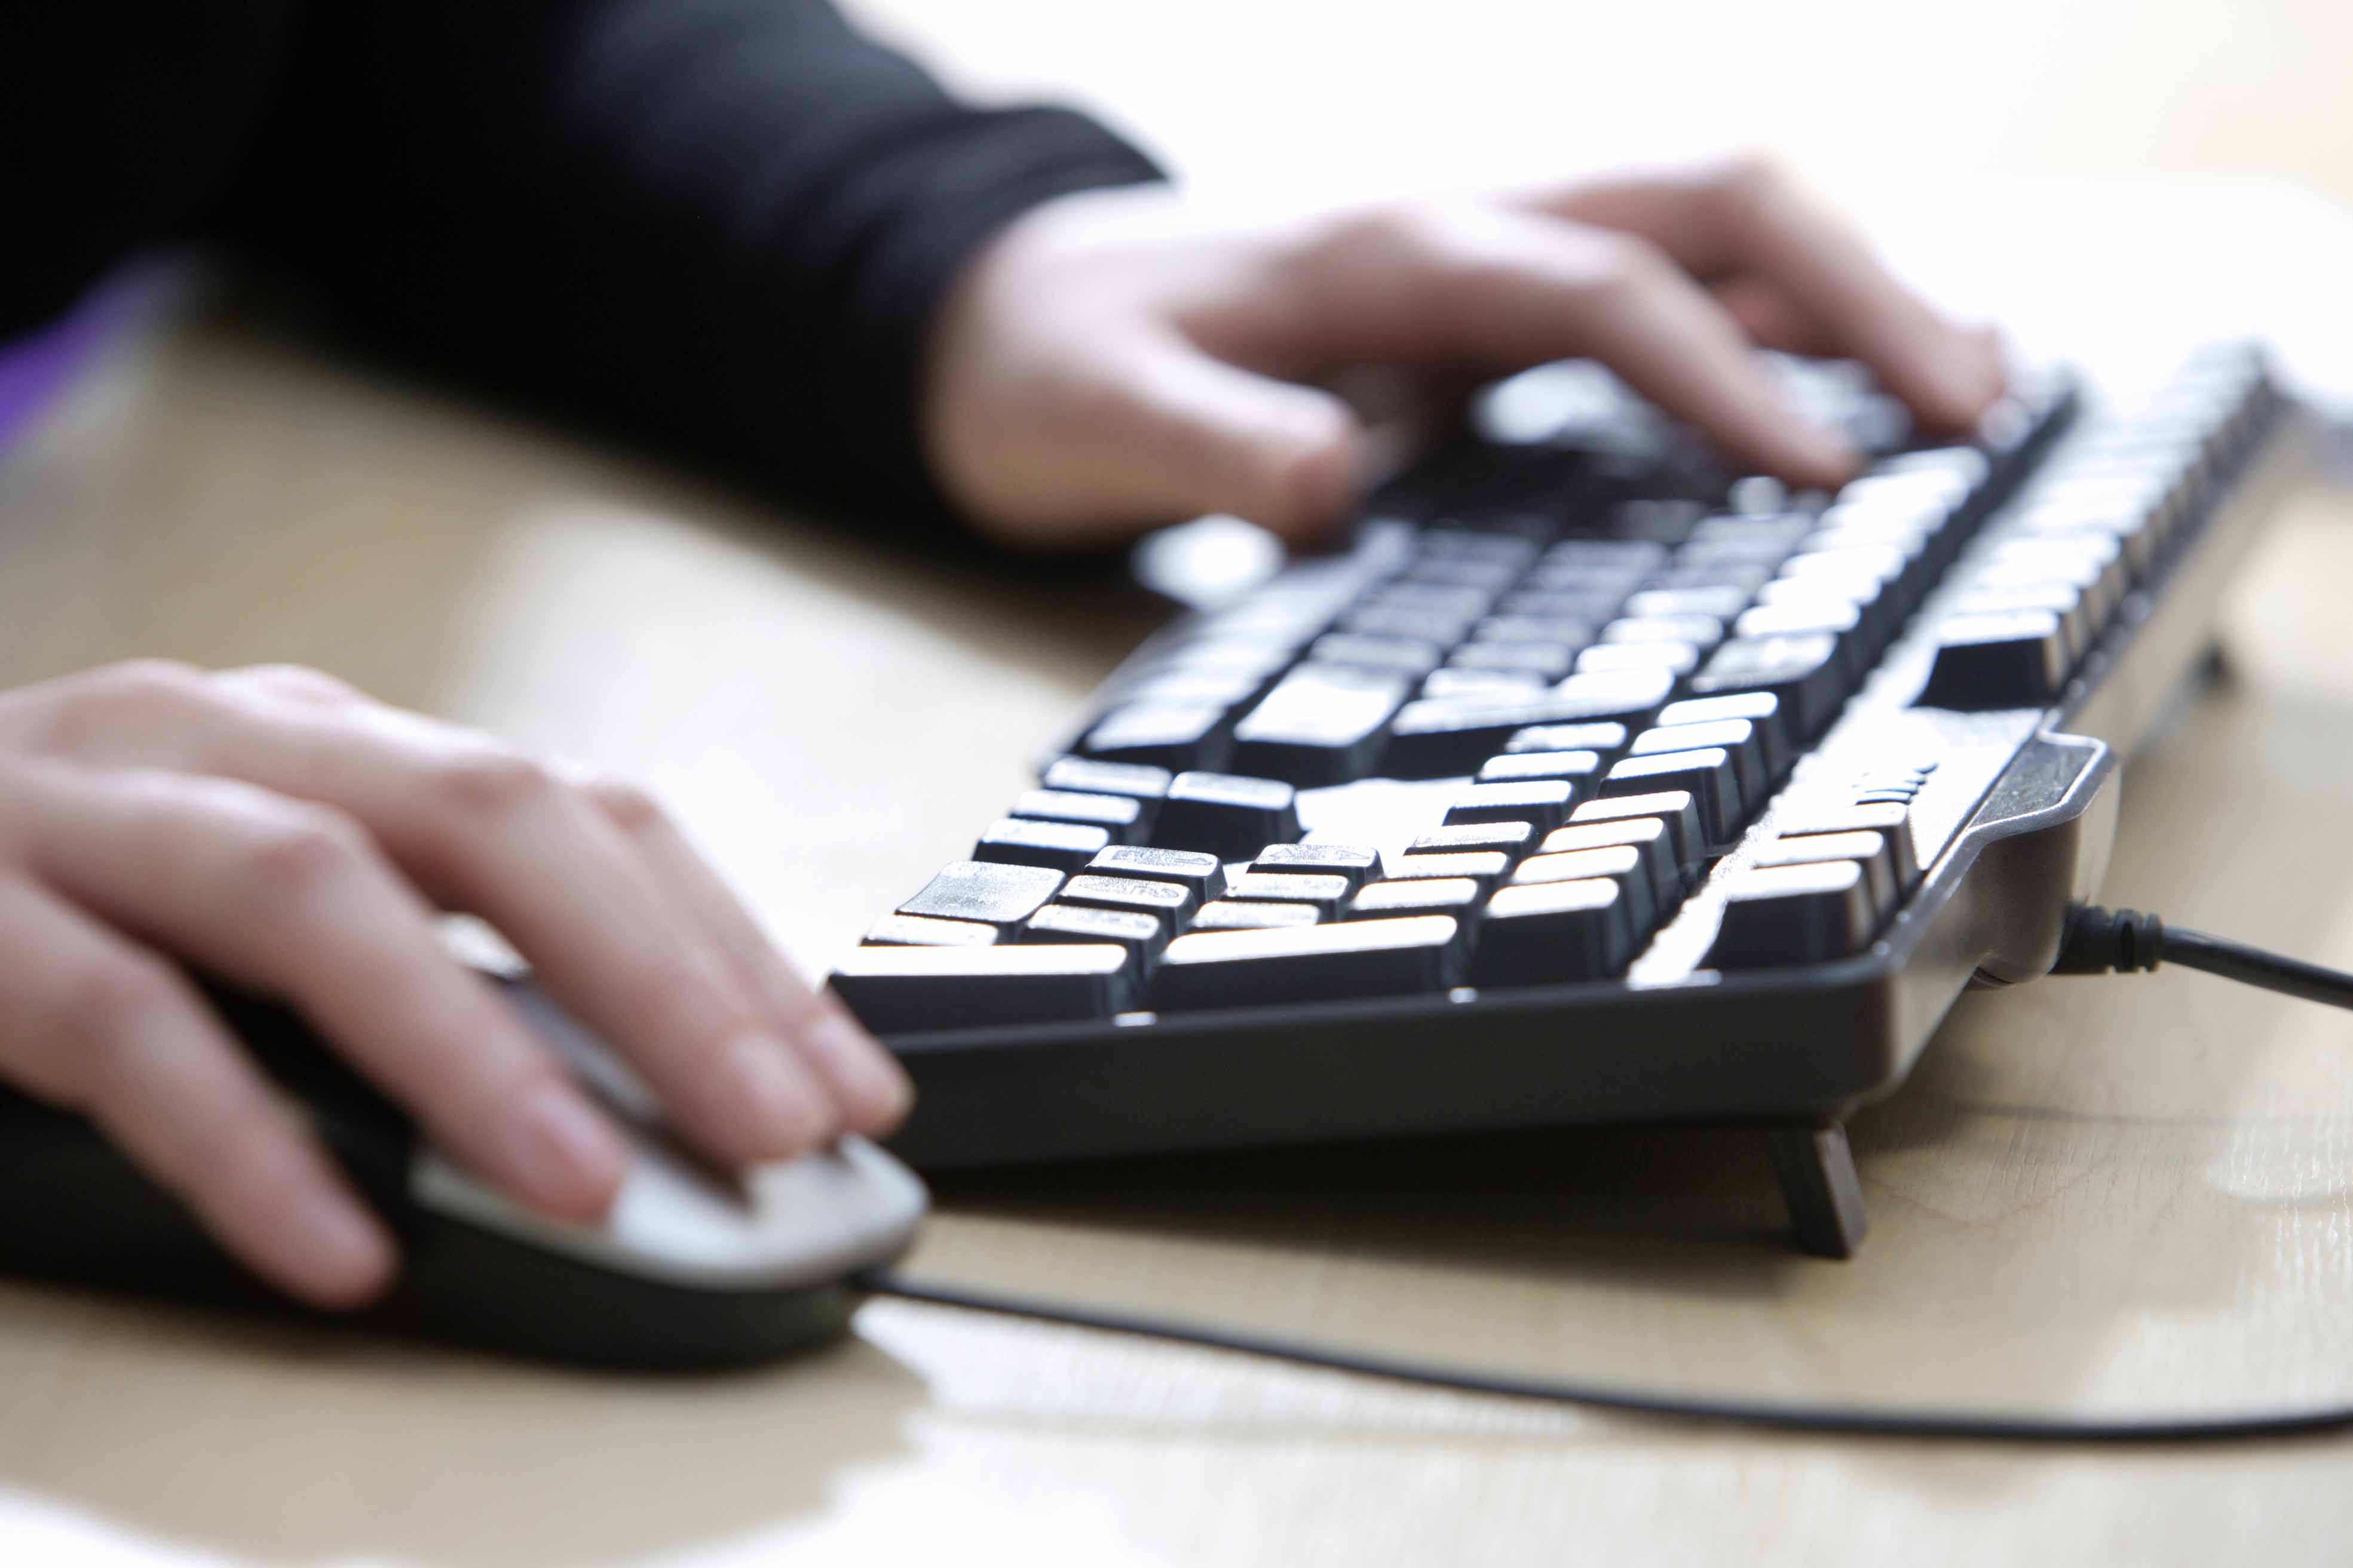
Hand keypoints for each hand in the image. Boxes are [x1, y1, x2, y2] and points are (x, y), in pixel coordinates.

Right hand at [0, 661, 909, 1306]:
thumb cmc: (62, 881)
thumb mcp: (271, 889)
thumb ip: (431, 954)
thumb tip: (646, 1086)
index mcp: (337, 741)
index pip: (587, 814)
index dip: (730, 944)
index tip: (844, 1081)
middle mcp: (232, 743)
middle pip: (495, 822)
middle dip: (661, 980)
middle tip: (777, 1130)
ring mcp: (90, 813)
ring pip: (318, 897)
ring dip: (473, 1047)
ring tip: (589, 1186)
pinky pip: (118, 1025)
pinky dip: (243, 1144)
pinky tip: (338, 1249)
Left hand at [926, 159, 2004, 547]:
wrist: (999, 312)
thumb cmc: (1052, 368)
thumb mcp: (1094, 422)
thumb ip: (1203, 450)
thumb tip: (1323, 486)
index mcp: (1388, 255)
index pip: (1602, 291)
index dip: (1723, 373)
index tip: (1826, 479)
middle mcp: (1463, 228)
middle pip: (1712, 204)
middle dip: (1858, 291)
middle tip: (1977, 414)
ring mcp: (1487, 254)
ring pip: (1715, 226)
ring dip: (1849, 287)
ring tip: (1976, 391)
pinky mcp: (1487, 300)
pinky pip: (1668, 279)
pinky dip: (1775, 318)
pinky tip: (1844, 383)